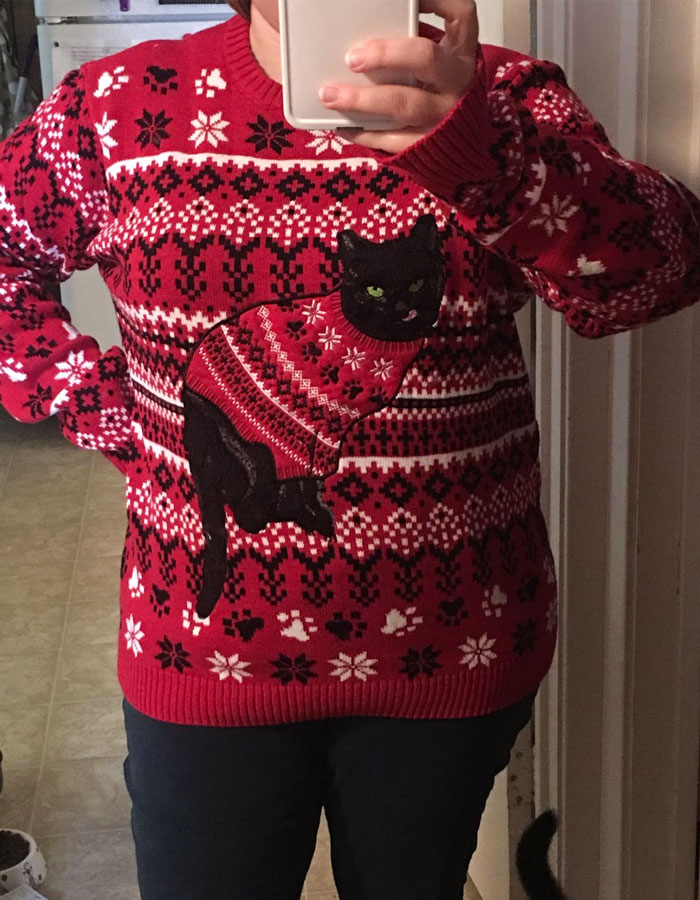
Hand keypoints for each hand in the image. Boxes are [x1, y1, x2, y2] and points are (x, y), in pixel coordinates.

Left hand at [319, 0, 479, 154]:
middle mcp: (456, 80)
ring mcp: (443, 115)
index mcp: (459, 50)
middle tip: (352, 57)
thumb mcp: (436, 60)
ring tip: (330, 95)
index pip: (460, 12)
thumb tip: (363, 27)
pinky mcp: (428, 143)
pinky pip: (393, 139)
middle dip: (386, 54)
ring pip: (403, 104)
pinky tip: (343, 125)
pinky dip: (364, 133)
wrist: (461, 143)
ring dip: (363, 100)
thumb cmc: (438, 90)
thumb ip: (411, 42)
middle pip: (425, 58)